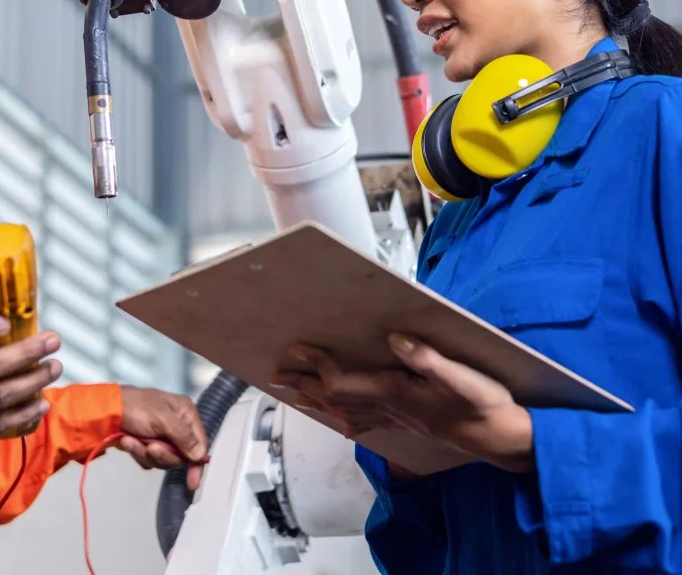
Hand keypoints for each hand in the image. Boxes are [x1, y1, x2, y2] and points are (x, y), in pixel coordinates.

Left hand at [115, 387, 208, 489]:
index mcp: (185, 413)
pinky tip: (128, 441)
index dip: (196, 463)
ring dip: (146, 453)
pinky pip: (149, 460)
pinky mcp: (147, 443)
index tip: (192, 483)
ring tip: (132, 440)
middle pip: (180, 455)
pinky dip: (138, 453)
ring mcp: (161, 435)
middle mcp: (176, 424)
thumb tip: (199, 454)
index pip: (199, 442)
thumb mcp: (163, 419)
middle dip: (163, 454)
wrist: (105, 410)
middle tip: (150, 447)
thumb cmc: (135, 407)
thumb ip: (184, 437)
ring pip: (163, 460)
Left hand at [271, 334, 534, 473]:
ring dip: (317, 401)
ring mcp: (397, 419)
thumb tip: (395, 339)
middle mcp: (390, 408)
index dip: (318, 364)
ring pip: (345, 412)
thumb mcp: (463, 377)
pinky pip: (365, 421)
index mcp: (396, 393)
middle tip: (275, 374)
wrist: (504, 439)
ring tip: (295, 392)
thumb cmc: (484, 404)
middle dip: (304, 385)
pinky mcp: (407, 422)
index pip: (343, 381)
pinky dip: (345, 418)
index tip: (297, 347)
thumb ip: (428, 359)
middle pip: (334, 399)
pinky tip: (341, 422)